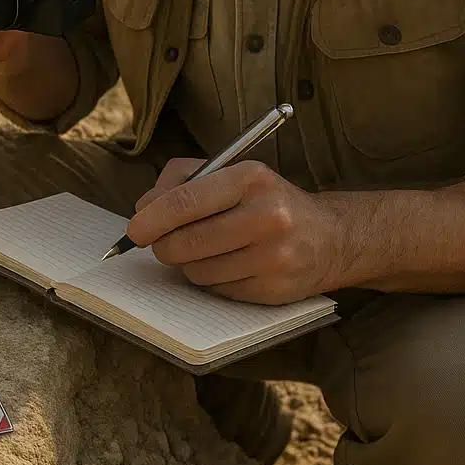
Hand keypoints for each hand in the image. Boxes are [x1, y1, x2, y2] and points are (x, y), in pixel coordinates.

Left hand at [126, 158, 348, 304]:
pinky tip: (228, 265)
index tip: (134, 230)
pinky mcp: (274, 290)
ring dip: (188, 265)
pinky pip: (217, 291)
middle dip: (163, 246)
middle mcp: (266, 217)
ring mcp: (273, 257)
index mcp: (251, 179)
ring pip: (197, 272)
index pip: (184, 202)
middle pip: (185, 243)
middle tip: (163, 243)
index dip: (150, 220)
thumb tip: (143, 209)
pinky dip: (211, 281)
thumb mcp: (232, 172)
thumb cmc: (266, 200)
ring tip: (205, 250)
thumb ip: (182, 181)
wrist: (331, 237)